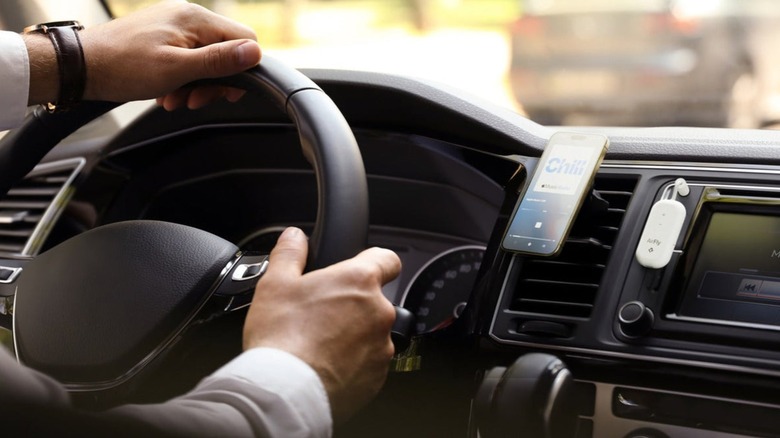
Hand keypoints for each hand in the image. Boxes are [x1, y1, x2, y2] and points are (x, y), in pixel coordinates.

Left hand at [25, 1, 261, 109]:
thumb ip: (219, 61)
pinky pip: (185, 58)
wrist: (82, 66)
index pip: (244, 40)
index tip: (227, 92)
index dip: (242, 70)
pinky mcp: (161, 36)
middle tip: (196, 100)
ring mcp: (173, 25)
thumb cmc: (123, 66)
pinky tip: (167, 91)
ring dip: (195, 85)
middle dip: (213, 82)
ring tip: (175, 98)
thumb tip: (255, 53)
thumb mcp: (178, 69)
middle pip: (224, 51)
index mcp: (195, 19)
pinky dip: (181, 79)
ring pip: (204, 58)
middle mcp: (187, 16)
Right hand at [243, 227, 400, 423]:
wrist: (286, 391)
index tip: (360, 269)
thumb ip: (290, 254)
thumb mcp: (275, 284)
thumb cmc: (281, 337)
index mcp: (359, 281)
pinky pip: (369, 363)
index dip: (375, 261)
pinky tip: (326, 365)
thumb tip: (294, 236)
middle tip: (322, 314)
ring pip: (372, 333)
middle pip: (374, 300)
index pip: (387, 259)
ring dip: (354, 335)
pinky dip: (353, 363)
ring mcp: (382, 346)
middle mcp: (379, 312)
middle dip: (353, 305)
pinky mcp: (378, 376)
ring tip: (321, 344)